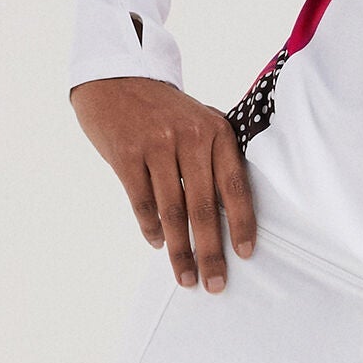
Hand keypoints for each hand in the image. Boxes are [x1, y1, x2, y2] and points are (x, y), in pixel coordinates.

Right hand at [70, 75, 255, 291]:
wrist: (117, 79)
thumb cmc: (164, 111)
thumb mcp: (199, 122)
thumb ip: (215, 160)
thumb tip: (230, 217)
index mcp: (216, 132)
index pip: (235, 185)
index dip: (242, 223)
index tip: (246, 255)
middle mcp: (190, 138)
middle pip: (204, 207)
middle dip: (211, 251)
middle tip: (215, 284)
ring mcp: (156, 145)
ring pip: (172, 211)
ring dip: (180, 250)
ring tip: (186, 276)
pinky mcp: (126, 154)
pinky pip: (142, 202)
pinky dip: (151, 227)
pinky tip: (158, 243)